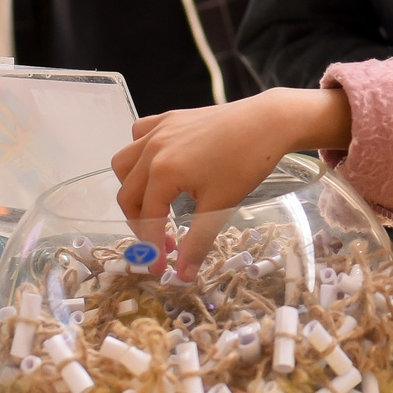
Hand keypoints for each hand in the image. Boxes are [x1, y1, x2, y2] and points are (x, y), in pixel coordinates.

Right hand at [112, 88, 351, 264]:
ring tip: (154, 205)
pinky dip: (139, 155)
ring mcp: (158, 130)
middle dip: (140, 223)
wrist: (268, 121)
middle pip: (128, 195)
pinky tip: (157, 166)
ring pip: (124, 163)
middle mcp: (152, 149)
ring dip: (132, 189)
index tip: (160, 267)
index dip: (152, 247)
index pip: (147, 217)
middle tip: (162, 242)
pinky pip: (138, 136)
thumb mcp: (221, 205)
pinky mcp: (168, 118)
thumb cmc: (247, 161)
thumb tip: (183, 273)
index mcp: (162, 171)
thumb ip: (197, 241)